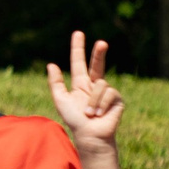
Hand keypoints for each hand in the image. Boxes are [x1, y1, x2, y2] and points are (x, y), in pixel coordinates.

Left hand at [47, 31, 123, 146]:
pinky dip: (101, 104)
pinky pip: (109, 93)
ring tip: (90, 114)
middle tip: (102, 43)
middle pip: (97, 64)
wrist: (89, 135)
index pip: (78, 63)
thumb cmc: (74, 120)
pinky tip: (100, 114)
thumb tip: (51, 64)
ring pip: (100, 84)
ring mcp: (107, 92)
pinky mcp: (117, 99)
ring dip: (93, 101)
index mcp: (80, 84)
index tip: (78, 33)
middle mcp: (94, 85)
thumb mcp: (61, 100)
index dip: (78, 48)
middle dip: (99, 53)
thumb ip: (56, 83)